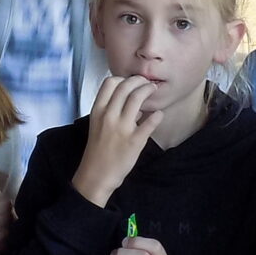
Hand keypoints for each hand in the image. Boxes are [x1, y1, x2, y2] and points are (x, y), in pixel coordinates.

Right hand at [74, 75, 163, 206]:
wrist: (96, 175)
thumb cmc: (98, 150)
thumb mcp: (97, 125)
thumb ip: (111, 111)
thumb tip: (134, 103)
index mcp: (97, 111)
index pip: (110, 83)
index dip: (123, 79)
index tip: (131, 82)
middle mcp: (109, 116)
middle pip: (126, 86)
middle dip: (140, 81)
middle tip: (147, 84)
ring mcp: (122, 128)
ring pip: (137, 98)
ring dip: (149, 90)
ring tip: (154, 91)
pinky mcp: (135, 141)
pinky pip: (150, 122)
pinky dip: (157, 115)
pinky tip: (159, 115)